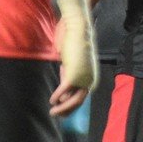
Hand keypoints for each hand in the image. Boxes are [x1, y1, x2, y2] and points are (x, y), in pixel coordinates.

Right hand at [52, 0, 95, 115]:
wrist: (77, 27)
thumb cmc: (74, 40)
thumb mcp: (71, 61)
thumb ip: (68, 73)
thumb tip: (63, 88)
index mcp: (91, 77)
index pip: (81, 95)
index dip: (70, 103)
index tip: (60, 105)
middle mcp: (90, 80)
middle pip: (79, 101)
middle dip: (67, 110)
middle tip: (56, 114)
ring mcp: (83, 79)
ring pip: (74, 101)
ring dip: (63, 108)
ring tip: (53, 112)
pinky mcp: (73, 76)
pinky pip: (64, 92)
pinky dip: (57, 97)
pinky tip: (51, 101)